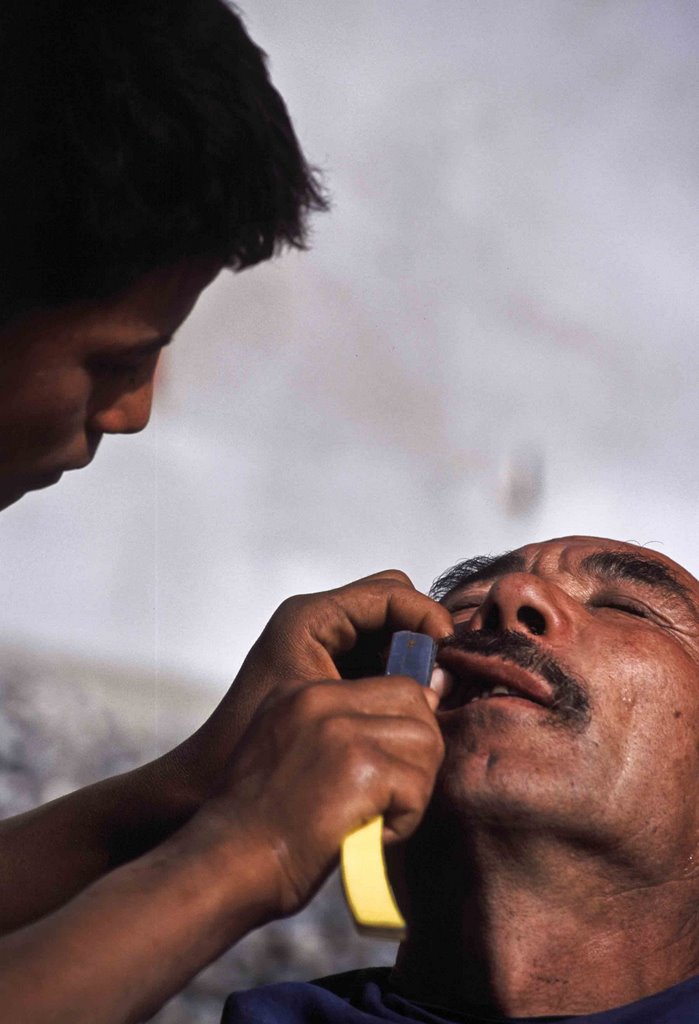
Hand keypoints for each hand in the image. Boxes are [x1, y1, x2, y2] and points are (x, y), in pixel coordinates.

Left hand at [184, 570, 452, 787]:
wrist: (212, 786)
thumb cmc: (253, 749)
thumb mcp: (327, 709)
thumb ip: (385, 688)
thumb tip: (437, 679)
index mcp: (311, 619)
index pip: (390, 591)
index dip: (425, 615)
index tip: (448, 650)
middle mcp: (320, 626)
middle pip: (396, 609)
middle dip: (424, 638)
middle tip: (442, 678)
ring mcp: (327, 651)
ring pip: (394, 639)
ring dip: (416, 663)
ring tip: (430, 699)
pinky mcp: (333, 678)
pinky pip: (383, 665)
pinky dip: (401, 682)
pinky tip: (409, 714)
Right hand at [189, 671, 444, 917]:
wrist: (228, 862)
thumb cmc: (255, 825)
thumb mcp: (283, 751)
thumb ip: (333, 731)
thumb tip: (403, 726)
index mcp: (302, 692)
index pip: (390, 685)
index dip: (404, 728)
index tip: (391, 767)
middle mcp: (321, 699)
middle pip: (414, 703)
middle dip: (419, 752)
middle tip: (394, 794)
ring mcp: (342, 730)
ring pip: (425, 742)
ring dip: (415, 787)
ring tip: (381, 816)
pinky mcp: (362, 767)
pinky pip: (418, 786)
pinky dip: (406, 821)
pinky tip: (372, 835)